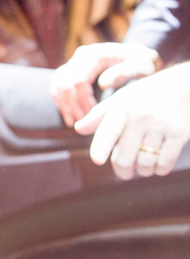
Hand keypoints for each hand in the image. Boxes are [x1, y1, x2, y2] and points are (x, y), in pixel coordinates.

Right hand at [50, 42, 160, 126]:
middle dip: (72, 105)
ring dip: (64, 104)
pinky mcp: (70, 69)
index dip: (82, 101)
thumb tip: (103, 84)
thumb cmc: (141, 62)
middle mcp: (81, 56)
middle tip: (82, 122)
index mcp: (95, 55)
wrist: (137, 55)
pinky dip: (61, 101)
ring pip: (58, 85)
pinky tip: (69, 115)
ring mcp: (74, 62)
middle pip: (65, 84)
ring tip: (73, 121)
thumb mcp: (141, 65)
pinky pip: (57, 86)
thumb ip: (125, 72)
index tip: (92, 115)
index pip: (78, 81)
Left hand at [74, 62, 189, 179]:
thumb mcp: (120, 100)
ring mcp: (162, 125)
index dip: (102, 147)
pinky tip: (157, 165)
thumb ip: (98, 116)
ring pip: (145, 163)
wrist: (181, 87)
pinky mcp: (180, 133)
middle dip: (122, 170)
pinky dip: (159, 170)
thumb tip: (78, 129)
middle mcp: (141, 116)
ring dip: (142, 171)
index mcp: (122, 108)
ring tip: (142, 166)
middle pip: (124, 156)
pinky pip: (165, 163)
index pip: (109, 130)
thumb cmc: (144, 97)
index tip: (97, 160)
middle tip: (124, 171)